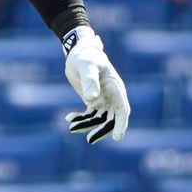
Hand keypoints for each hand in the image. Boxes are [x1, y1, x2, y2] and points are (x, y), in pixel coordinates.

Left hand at [63, 27, 129, 143]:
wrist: (77, 52)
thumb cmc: (85, 56)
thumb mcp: (87, 65)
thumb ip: (90, 80)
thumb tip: (92, 99)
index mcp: (116, 88)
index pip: (122, 110)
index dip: (121, 124)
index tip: (117, 137)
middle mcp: (112, 97)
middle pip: (111, 119)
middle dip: (102, 130)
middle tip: (90, 139)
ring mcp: (103, 101)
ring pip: (98, 120)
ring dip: (87, 126)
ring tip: (72, 128)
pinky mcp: (93, 102)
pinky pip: (88, 116)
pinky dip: (80, 119)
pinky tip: (69, 118)